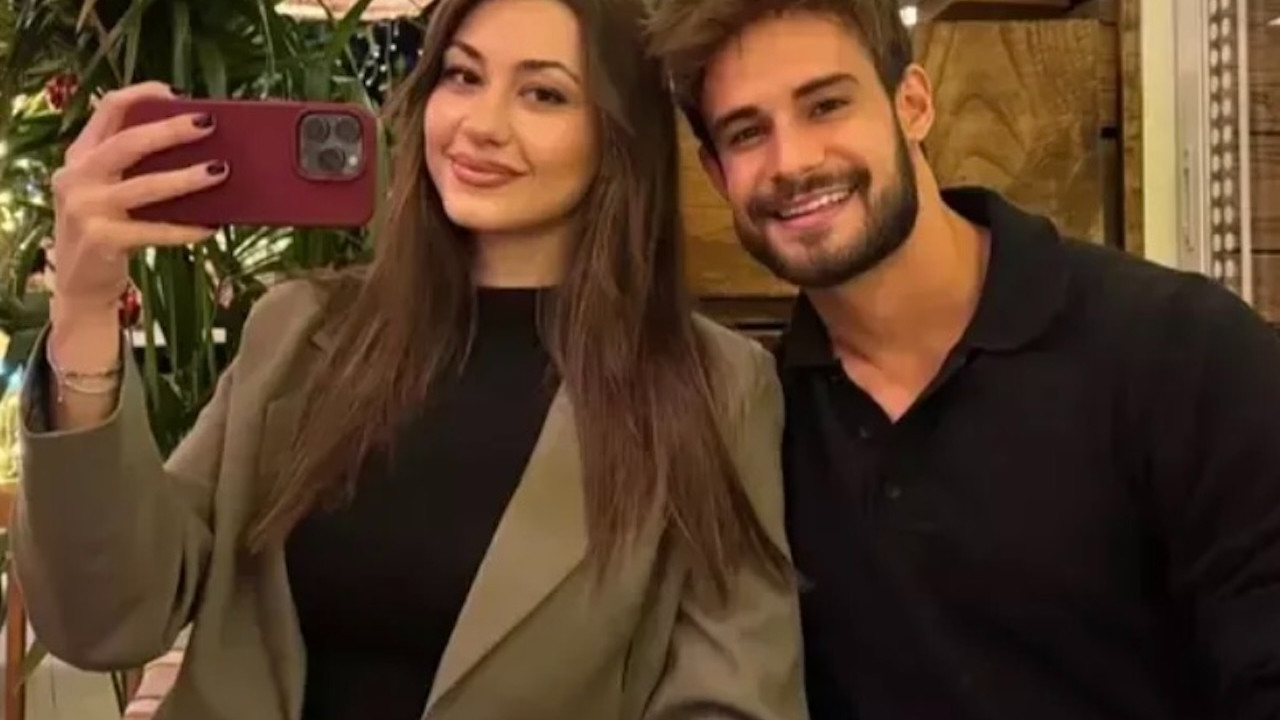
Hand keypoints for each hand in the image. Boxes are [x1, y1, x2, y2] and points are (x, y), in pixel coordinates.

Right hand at [49, 81, 228, 313]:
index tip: (177, 94)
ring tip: (221, 170)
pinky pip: (153, 230)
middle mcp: (76, 177)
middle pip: (127, 143)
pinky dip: (185, 229)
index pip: (107, 109)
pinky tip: (212, 226)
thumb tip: (200, 148)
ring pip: (145, 186)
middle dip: (171, 131)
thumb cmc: (108, 229)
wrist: (80, 285)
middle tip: (210, 124)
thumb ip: (135, 168)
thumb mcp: (108, 191)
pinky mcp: (101, 240)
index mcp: (80, 156)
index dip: (142, 95)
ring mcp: (85, 209)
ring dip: (187, 178)